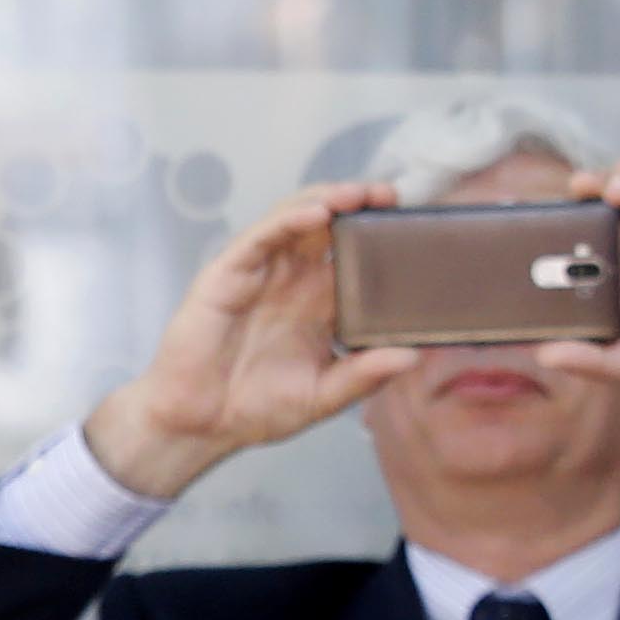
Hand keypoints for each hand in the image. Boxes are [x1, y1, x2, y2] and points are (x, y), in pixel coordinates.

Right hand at [83, 182, 423, 499]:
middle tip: (391, 195)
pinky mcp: (227, 274)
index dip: (383, 237)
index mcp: (321, 303)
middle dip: (360, 205)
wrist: (200, 424)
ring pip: (296, 220)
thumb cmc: (258, 408)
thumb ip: (365, 376)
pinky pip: (261, 237)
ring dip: (328, 199)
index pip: (358, 257)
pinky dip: (288, 220)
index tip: (420, 226)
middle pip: (331, 227)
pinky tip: (317, 213)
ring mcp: (261, 274)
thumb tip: (413, 357)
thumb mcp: (324, 395)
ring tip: (360, 194)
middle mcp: (294, 281)